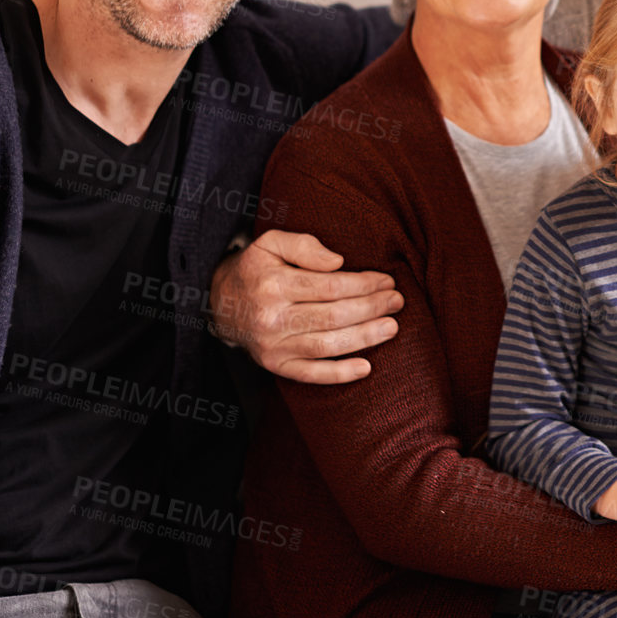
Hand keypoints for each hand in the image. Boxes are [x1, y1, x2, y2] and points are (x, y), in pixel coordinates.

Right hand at [210, 230, 402, 383]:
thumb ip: (304, 245)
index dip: (364, 284)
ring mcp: (273, 346)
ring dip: (365, 338)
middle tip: (397, 301)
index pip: (330, 286)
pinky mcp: (275, 366)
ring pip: (327, 345)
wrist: (219, 302)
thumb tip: (338, 262)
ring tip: (392, 327)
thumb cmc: (256, 268)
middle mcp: (272, 318)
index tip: (386, 281)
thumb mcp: (270, 242)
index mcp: (273, 285)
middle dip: (371, 308)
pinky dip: (339, 374)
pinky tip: (366, 368)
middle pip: (333, 316)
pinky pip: (310, 375)